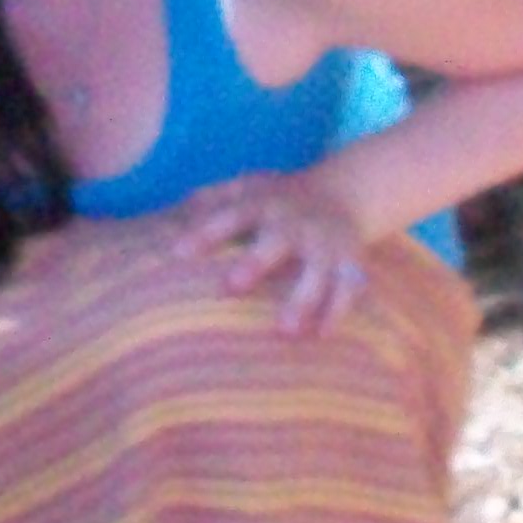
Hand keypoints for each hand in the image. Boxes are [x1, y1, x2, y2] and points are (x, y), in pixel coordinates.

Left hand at [167, 166, 370, 335]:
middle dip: (255, 263)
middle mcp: (295, 223)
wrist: (344, 191)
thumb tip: (172, 212)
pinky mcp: (351, 261)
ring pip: (317, 272)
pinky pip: (348, 287)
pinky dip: (337, 311)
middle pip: (276, 241)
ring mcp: (325, 243)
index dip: (206, 233)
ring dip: (302, 300)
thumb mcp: (249, 187)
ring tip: (286, 332)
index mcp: (264, 204)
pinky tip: (321, 335)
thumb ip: (213, 197)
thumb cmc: (280, 198)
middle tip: (230, 288)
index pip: (231, 217)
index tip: (177, 253)